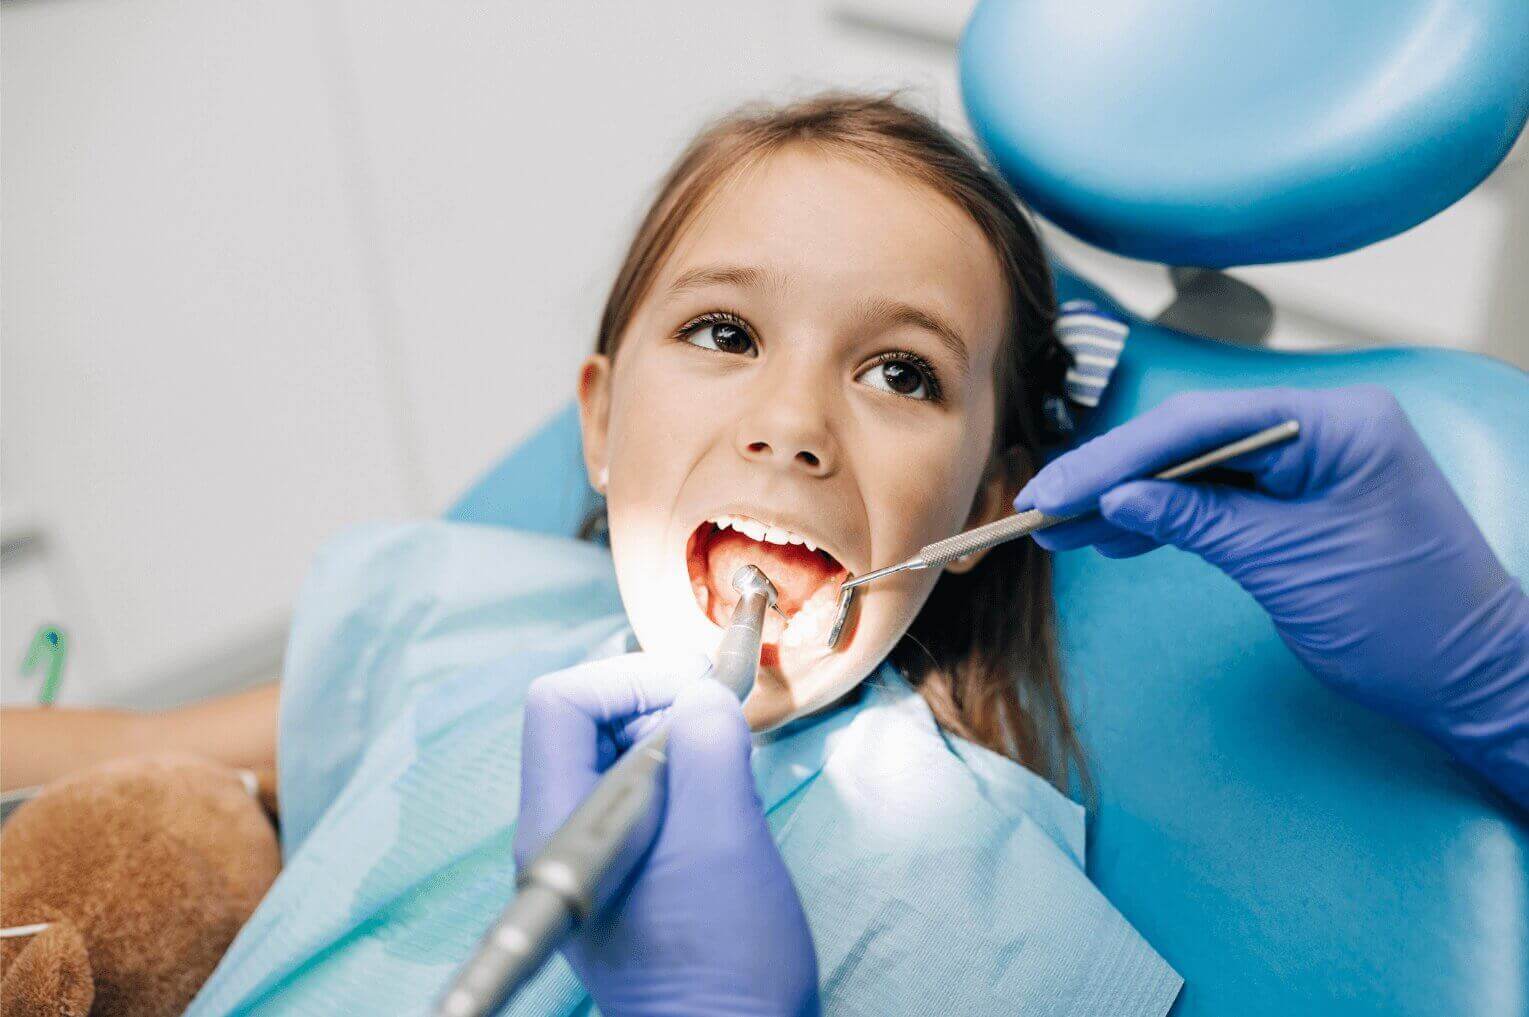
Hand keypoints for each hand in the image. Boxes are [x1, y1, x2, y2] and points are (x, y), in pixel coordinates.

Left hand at [515, 652, 819, 1016]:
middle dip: (655, 700)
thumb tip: (701, 694)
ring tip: (725, 755)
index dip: (629, 678)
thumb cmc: (726, 957)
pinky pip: (638, 791)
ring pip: (615, 752)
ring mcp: (589, 853)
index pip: (560, 703)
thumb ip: (708, 744)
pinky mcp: (622, 866)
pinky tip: (719, 789)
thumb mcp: (725, 833)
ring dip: (673, 734)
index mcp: (560, 824)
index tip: (697, 687)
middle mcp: (558, 834)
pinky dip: (679, 770)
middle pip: (586, 722)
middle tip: (718, 714)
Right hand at [1015, 385, 1528, 805]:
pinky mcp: (1297, 501)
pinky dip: (1163, 522)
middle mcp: (1323, 429)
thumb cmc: (1408, 623)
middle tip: (1043, 506)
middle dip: (1113, 475)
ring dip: (1128, 500)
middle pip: (1192, 439)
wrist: (1471, 681)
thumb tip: (1120, 500)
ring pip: (1195, 469)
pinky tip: (1111, 538)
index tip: (1058, 491)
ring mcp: (1310, 463)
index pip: (1204, 424)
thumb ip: (1202, 523)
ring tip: (1061, 530)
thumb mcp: (1291, 566)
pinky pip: (1216, 499)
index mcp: (1338, 424)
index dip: (1119, 458)